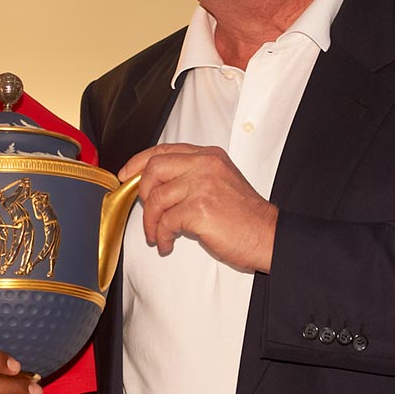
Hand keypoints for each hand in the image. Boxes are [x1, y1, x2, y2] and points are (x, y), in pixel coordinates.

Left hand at [120, 144, 276, 272]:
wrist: (268, 236)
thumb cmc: (245, 217)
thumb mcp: (220, 183)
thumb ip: (192, 177)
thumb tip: (157, 187)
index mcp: (209, 156)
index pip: (164, 149)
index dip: (139, 161)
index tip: (126, 174)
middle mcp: (205, 165)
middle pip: (154, 168)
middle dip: (142, 192)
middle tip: (145, 212)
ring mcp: (202, 185)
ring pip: (156, 198)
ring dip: (150, 222)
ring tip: (158, 235)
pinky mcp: (199, 208)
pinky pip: (165, 221)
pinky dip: (161, 236)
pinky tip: (168, 243)